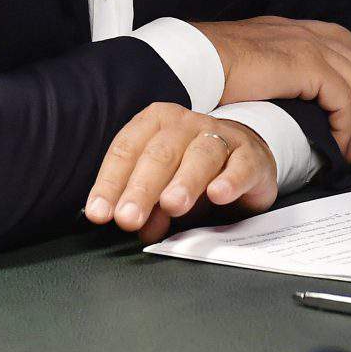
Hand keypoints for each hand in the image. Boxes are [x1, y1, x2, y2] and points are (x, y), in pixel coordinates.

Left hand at [82, 103, 277, 243]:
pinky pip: (240, 166)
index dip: (110, 183)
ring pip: (200, 155)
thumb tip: (141, 228)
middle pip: (160, 154)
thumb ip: (149, 207)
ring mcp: (221, 136)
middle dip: (141, 189)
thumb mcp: (164, 188)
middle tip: (128, 218)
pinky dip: (229, 180)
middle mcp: (185, 124)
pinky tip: (218, 195)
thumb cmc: (193, 171)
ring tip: (171, 205)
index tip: (100, 214)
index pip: (126, 150)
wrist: (244, 157)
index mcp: (154, 123)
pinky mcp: (250, 155)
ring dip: (184, 182)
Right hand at [192, 17, 350, 162]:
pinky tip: (340, 147)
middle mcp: (299, 32)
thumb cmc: (204, 70)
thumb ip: (261, 72)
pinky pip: (343, 99)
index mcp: (284, 29)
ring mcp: (305, 46)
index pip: (336, 36)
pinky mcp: (307, 65)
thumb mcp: (239, 66)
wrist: (194, 62)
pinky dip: (346, 126)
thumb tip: (272, 92)